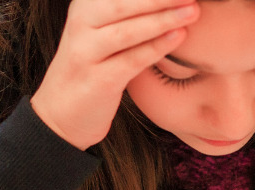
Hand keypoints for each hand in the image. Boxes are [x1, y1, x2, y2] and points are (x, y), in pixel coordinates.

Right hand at [31, 0, 199, 149]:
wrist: (62, 112)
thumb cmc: (94, 66)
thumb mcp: (104, 31)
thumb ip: (129, 14)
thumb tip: (169, 1)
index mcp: (85, 7)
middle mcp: (81, 24)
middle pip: (123, 3)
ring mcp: (85, 52)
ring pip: (127, 31)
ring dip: (163, 19)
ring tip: (192, 11)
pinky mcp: (97, 79)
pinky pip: (130, 60)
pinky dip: (156, 47)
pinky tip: (179, 37)